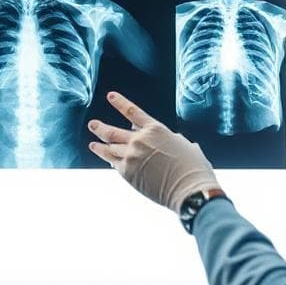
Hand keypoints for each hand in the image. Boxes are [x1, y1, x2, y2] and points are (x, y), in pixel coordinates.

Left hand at [88, 91, 220, 212]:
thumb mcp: (184, 145)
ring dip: (99, 145)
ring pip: (109, 148)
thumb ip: (172, 140)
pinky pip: (114, 163)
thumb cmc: (193, 168)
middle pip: (113, 131)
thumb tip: (172, 141)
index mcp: (155, 129)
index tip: (110, 96)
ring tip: (93, 144)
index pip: (132, 111)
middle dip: (100, 127)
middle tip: (92, 125)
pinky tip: (106, 159)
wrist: (189, 188)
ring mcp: (132, 156)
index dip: (119, 102)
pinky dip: (108, 159)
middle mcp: (140, 140)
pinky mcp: (128, 172)